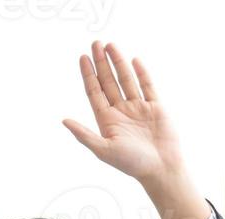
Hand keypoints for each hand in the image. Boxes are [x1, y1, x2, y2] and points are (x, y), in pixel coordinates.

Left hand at [63, 43, 212, 218]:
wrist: (160, 168)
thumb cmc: (131, 163)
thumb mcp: (103, 149)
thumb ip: (84, 134)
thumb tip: (64, 120)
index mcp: (106, 120)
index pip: (94, 92)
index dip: (88, 75)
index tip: (83, 58)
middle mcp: (120, 111)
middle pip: (108, 82)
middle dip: (101, 63)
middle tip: (95, 44)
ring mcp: (138, 108)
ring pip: (126, 80)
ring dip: (118, 63)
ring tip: (111, 45)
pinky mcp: (155, 108)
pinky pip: (147, 86)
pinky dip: (141, 73)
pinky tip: (133, 60)